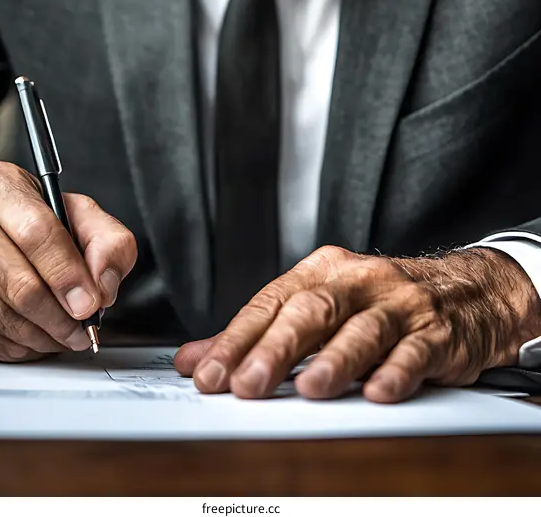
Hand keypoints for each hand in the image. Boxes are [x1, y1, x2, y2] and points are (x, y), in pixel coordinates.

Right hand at [0, 161, 136, 360]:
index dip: (68, 274)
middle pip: (21, 285)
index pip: (36, 232)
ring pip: (6, 320)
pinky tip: (33, 331)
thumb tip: (104, 284)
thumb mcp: (80, 217)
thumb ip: (108, 241)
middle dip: (62, 317)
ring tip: (62, 330)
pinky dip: (20, 347)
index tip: (90, 301)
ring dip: (45, 336)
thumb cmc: (35, 226)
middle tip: (83, 326)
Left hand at [174, 245, 540, 401]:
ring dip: (334, 359)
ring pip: (363, 328)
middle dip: (276, 349)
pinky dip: (397, 370)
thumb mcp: (320, 306)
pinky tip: (378, 391)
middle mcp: (359, 281)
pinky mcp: (437, 332)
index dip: (237, 339)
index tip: (208, 373)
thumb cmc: (381, 303)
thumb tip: (194, 358)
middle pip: (312, 310)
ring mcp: (399, 304)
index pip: (271, 302)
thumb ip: (257, 334)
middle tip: (247, 385)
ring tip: (308, 388)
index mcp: (324, 271)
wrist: (468, 291)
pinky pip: (415, 350)